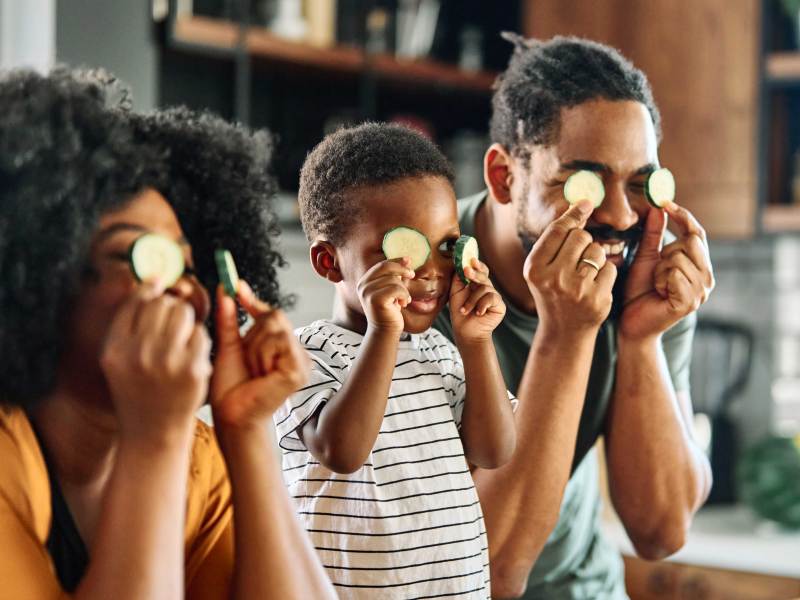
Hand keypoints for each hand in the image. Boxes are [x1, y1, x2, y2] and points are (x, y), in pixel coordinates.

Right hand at [100, 281, 211, 440]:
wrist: (153, 433)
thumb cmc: (137, 390)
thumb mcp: (118, 359)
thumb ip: (129, 323)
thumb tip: (154, 280)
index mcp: (115, 348)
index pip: (136, 301)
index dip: (150, 289)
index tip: (159, 286)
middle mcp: (138, 353)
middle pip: (162, 303)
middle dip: (170, 307)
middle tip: (172, 323)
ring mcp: (167, 361)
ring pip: (183, 312)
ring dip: (185, 320)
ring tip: (180, 339)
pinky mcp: (192, 369)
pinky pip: (200, 333)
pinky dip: (198, 340)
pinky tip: (191, 356)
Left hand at [211, 281, 310, 427]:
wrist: (231, 417)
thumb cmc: (230, 388)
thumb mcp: (228, 346)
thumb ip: (229, 319)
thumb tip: (225, 289)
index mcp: (283, 348)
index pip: (272, 314)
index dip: (254, 301)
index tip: (237, 286)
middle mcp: (297, 353)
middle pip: (274, 316)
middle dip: (252, 334)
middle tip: (247, 359)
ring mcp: (302, 362)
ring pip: (275, 328)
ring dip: (255, 348)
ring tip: (253, 371)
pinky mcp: (299, 370)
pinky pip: (278, 342)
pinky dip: (262, 356)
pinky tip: (261, 375)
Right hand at [357, 257, 414, 332]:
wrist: (386, 331)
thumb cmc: (390, 310)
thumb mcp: (390, 290)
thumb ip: (393, 276)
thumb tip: (406, 260)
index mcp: (364, 281)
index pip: (381, 264)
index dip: (396, 261)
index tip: (408, 260)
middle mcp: (363, 285)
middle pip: (386, 267)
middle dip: (402, 270)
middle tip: (412, 275)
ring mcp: (368, 292)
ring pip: (393, 279)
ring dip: (404, 289)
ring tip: (403, 300)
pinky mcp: (375, 299)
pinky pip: (396, 289)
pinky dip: (404, 295)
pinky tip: (403, 304)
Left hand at [449, 259, 505, 344]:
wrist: (466, 332)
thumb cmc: (460, 313)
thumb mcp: (455, 293)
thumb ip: (458, 278)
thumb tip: (460, 263)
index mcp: (476, 284)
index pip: (480, 270)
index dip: (477, 264)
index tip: (471, 260)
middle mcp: (487, 288)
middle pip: (484, 276)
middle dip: (475, 273)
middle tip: (467, 271)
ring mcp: (494, 296)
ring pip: (484, 288)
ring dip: (472, 300)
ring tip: (465, 310)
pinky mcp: (500, 305)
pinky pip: (491, 298)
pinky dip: (482, 305)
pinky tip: (478, 313)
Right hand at [524, 201, 616, 334]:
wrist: (563, 331)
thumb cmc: (552, 292)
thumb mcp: (542, 268)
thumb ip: (555, 240)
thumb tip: (581, 205)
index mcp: (534, 268)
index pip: (557, 230)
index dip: (574, 214)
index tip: (587, 203)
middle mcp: (553, 278)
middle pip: (580, 236)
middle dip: (583, 241)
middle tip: (577, 257)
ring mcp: (577, 290)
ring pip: (597, 251)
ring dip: (595, 257)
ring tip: (585, 273)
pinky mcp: (598, 299)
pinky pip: (610, 268)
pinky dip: (606, 273)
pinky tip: (595, 285)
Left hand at [620, 202, 713, 340]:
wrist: (632, 322)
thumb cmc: (640, 291)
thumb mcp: (646, 258)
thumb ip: (653, 234)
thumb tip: (659, 207)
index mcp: (699, 265)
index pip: (698, 233)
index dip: (684, 216)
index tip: (665, 202)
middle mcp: (707, 277)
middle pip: (689, 242)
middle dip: (666, 252)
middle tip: (657, 270)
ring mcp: (701, 291)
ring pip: (679, 258)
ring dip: (660, 269)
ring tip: (657, 284)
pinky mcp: (690, 302)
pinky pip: (674, 274)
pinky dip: (660, 280)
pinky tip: (659, 292)